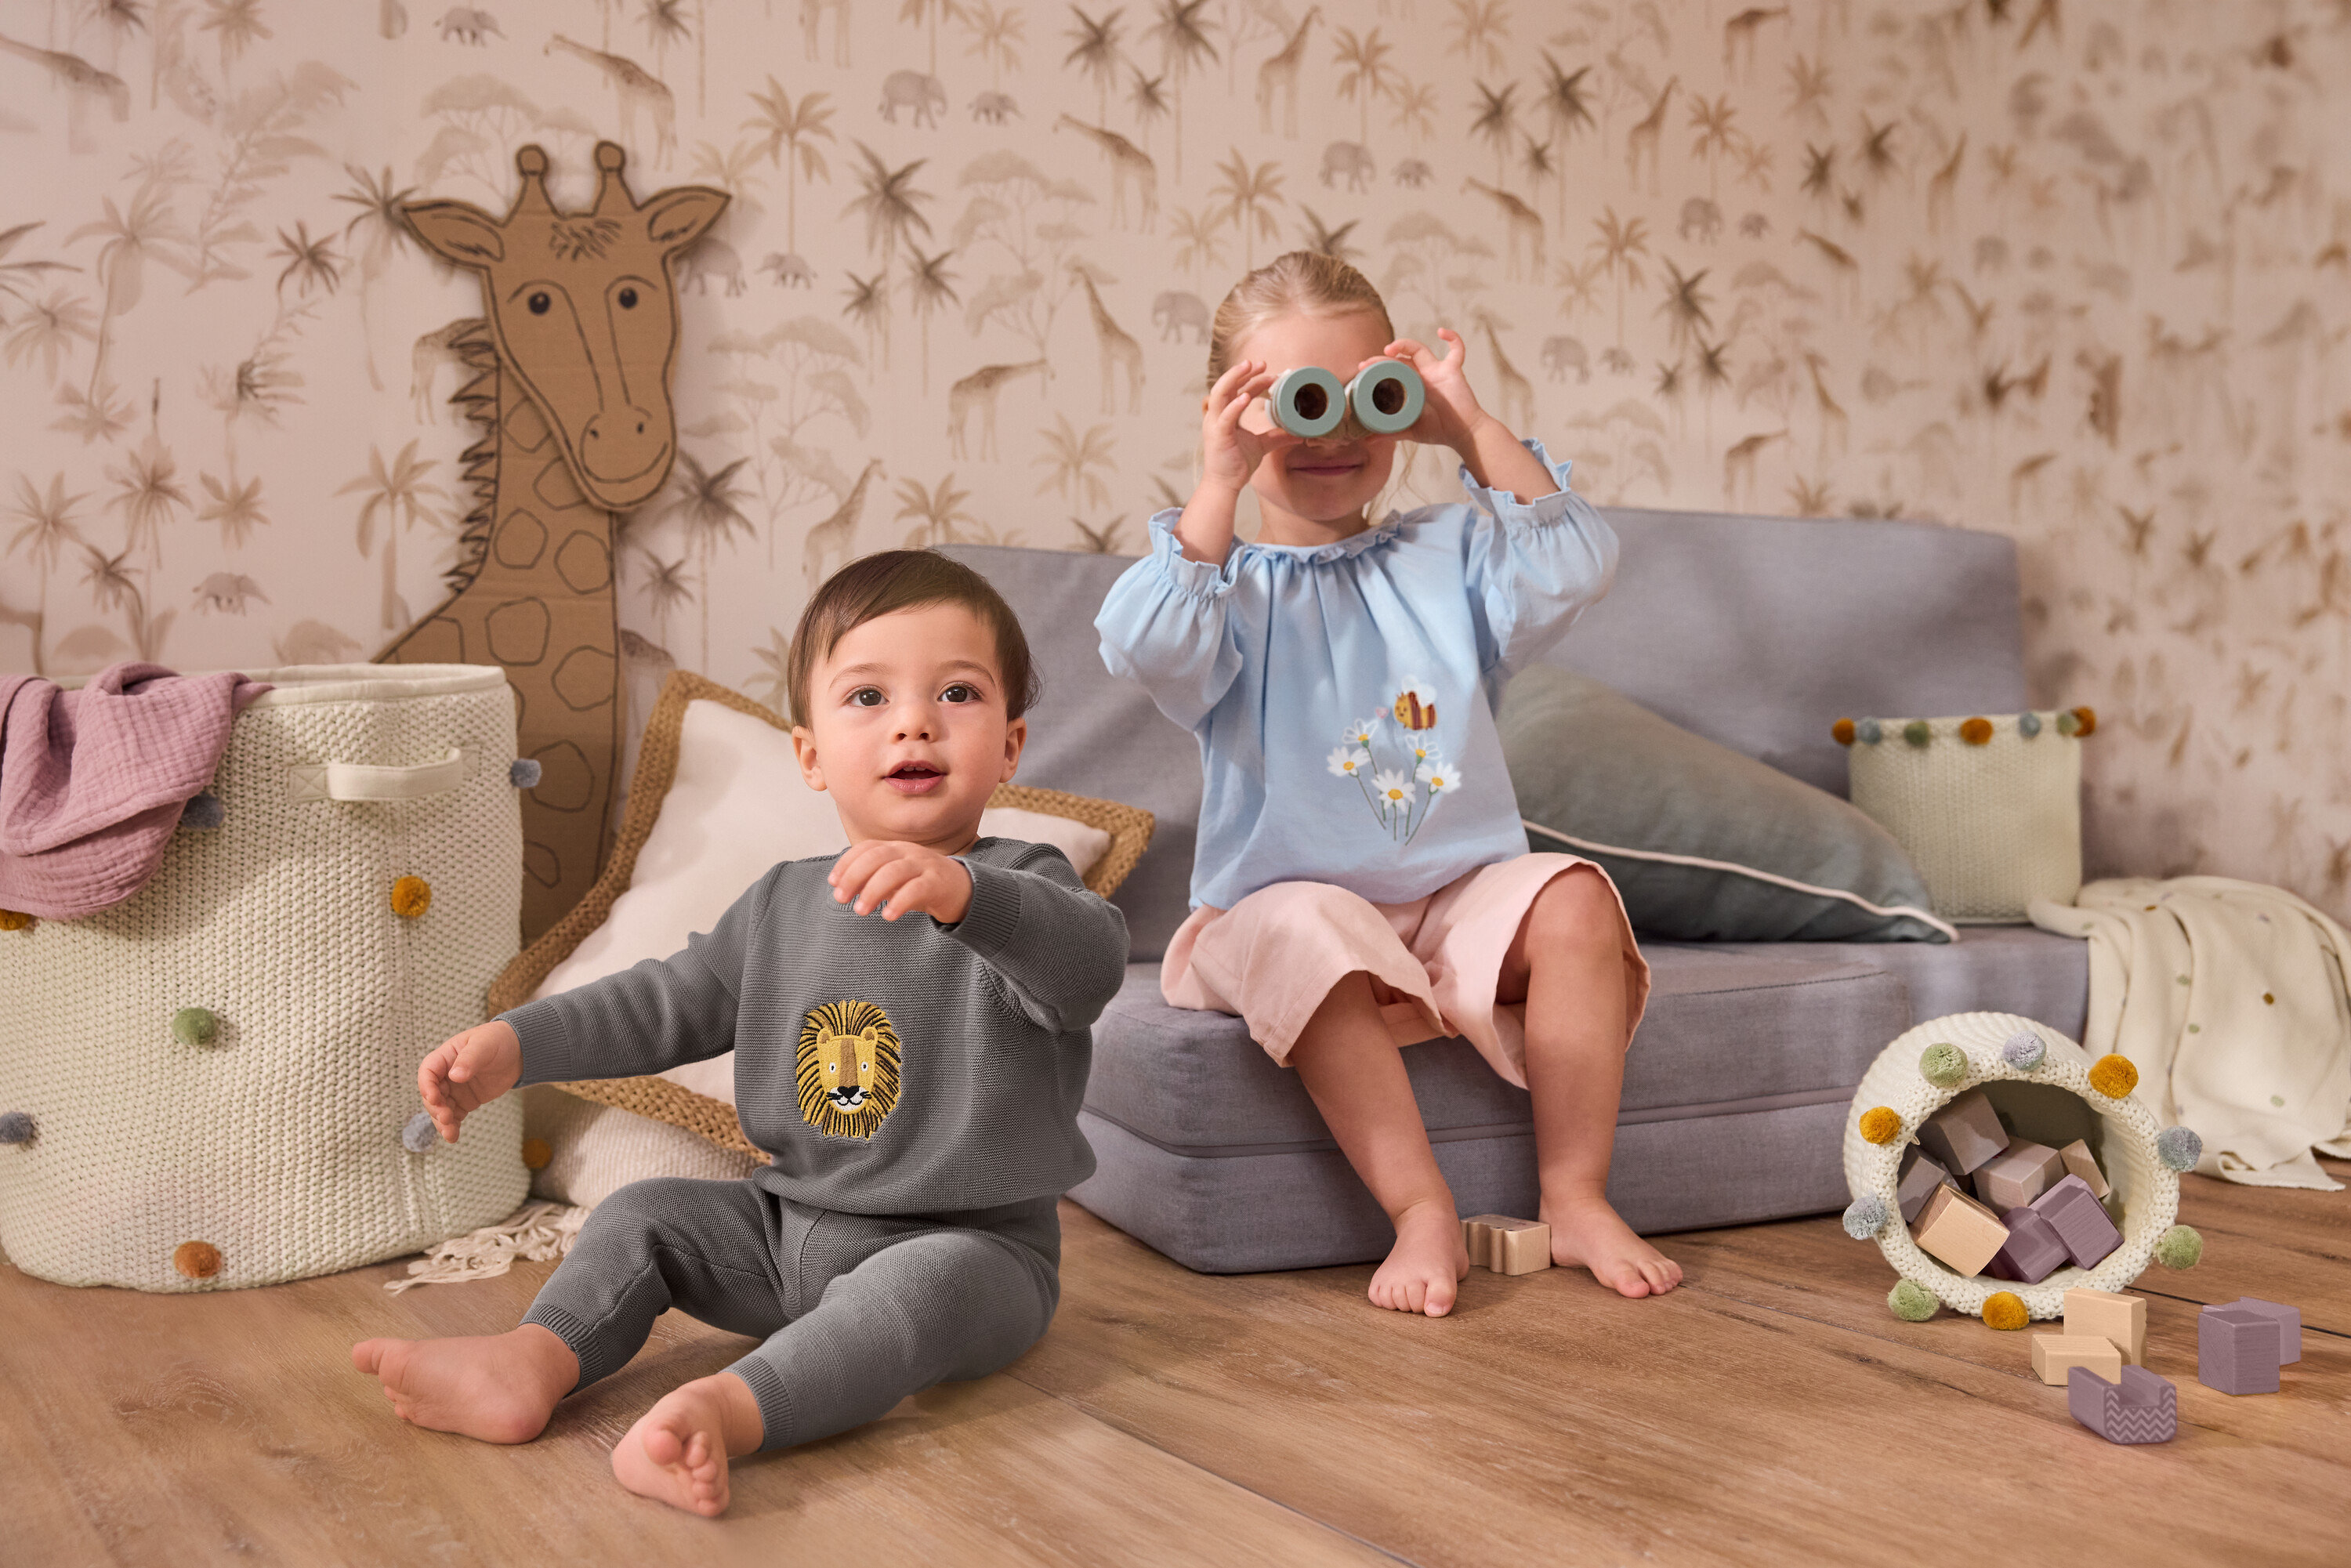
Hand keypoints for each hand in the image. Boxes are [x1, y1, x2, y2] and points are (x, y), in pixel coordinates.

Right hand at [417, 1020, 522, 1143]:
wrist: (518, 1051)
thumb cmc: (498, 1040)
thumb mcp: (484, 1045)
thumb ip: (469, 1059)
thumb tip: (455, 1076)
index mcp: (445, 1056)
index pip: (428, 1072)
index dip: (427, 1086)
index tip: (434, 1098)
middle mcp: (446, 1075)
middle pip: (432, 1094)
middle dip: (436, 1108)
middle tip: (446, 1118)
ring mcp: (455, 1089)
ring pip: (441, 1108)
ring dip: (442, 1122)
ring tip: (450, 1134)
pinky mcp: (465, 1101)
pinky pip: (454, 1116)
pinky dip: (452, 1126)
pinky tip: (453, 1137)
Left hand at [829, 840, 974, 923]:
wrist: (964, 890)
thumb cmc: (923, 884)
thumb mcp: (896, 879)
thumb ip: (872, 880)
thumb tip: (842, 888)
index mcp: (896, 848)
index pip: (867, 847)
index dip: (847, 863)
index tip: (833, 882)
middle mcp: (909, 852)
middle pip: (877, 857)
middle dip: (854, 876)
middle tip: (841, 898)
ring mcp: (925, 866)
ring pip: (894, 871)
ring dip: (873, 890)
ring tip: (860, 910)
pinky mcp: (938, 883)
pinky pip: (917, 889)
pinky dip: (900, 901)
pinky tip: (889, 915)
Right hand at [1198, 357, 1302, 497]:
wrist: (1225, 484)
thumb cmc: (1237, 464)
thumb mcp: (1261, 445)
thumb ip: (1276, 437)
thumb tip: (1297, 434)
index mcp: (1225, 414)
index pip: (1237, 389)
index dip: (1251, 378)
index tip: (1269, 372)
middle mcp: (1217, 415)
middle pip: (1227, 385)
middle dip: (1243, 371)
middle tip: (1262, 363)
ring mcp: (1215, 424)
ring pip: (1220, 393)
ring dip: (1234, 378)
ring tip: (1248, 366)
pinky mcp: (1218, 435)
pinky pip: (1225, 416)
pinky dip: (1235, 405)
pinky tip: (1247, 396)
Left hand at [1378, 329, 1494, 456]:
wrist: (1463, 434)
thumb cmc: (1439, 431)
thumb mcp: (1410, 431)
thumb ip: (1390, 433)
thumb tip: (1367, 440)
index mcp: (1412, 385)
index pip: (1392, 369)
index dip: (1377, 365)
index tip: (1361, 368)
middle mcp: (1423, 375)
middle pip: (1401, 358)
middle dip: (1383, 357)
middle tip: (1366, 363)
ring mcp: (1438, 371)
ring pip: (1420, 349)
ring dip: (1404, 344)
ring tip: (1389, 348)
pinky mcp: (1453, 370)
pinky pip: (1457, 350)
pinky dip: (1453, 338)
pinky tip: (1442, 332)